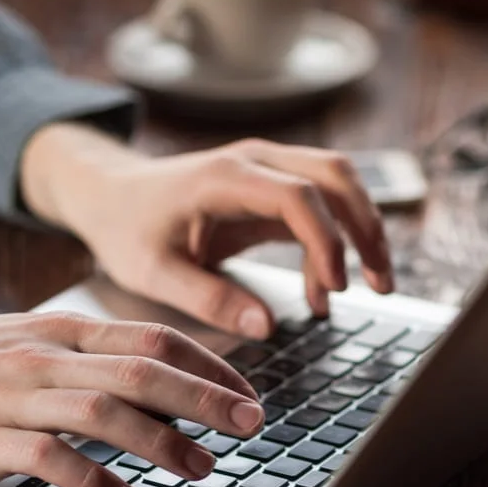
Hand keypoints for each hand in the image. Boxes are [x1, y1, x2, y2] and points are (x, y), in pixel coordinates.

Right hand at [0, 312, 262, 486]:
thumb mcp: (29, 345)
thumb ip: (90, 360)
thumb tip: (162, 379)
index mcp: (62, 333)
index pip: (153, 338)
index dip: (210, 366)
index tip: (249, 394)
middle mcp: (44, 358)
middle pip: (141, 370)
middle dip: (205, 398)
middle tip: (251, 425)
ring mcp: (11, 397)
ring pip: (102, 410)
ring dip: (161, 441)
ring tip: (202, 468)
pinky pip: (46, 457)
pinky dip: (91, 479)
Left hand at [20, 125, 393, 338]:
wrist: (107, 195)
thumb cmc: (125, 230)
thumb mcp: (153, 274)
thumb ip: (208, 299)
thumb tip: (265, 326)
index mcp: (224, 178)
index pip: (298, 196)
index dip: (326, 240)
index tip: (336, 287)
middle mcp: (254, 160)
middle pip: (336, 175)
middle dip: (367, 228)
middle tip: (380, 284)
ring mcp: (266, 168)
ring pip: (339, 182)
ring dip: (363, 230)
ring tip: (374, 287)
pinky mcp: (271, 187)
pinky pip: (321, 204)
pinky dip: (335, 242)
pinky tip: (324, 292)